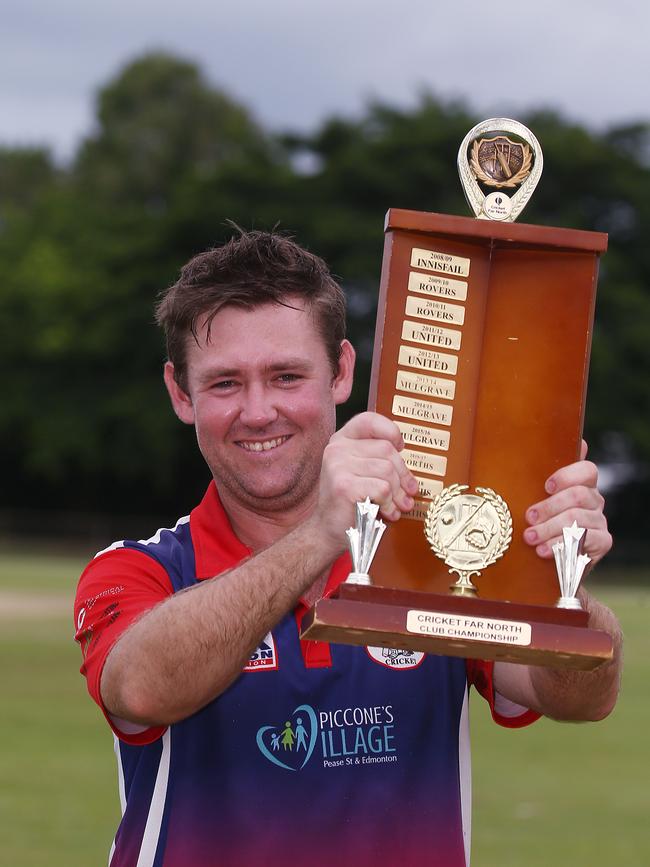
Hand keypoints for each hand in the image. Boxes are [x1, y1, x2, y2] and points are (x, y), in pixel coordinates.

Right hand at [314, 412, 418, 547]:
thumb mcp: (363, 473)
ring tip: (396, 506)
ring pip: (387, 470)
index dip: (390, 431)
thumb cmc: (351, 501)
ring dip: (398, 493)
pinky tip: (386, 512)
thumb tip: (411, 473)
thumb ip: (380, 460)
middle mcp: (337, 448)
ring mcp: (338, 465)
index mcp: (341, 440)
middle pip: (387, 449)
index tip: (400, 447)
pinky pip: (382, 488)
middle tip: (407, 493)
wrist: (329, 530)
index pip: (369, 420)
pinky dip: (389, 503)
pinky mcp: (344, 485)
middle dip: (403, 475)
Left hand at [523, 440, 611, 566]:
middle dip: (549, 507)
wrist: (542, 562)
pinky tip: (543, 551)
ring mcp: (599, 521)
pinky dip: (559, 545)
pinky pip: (584, 540)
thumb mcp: (531, 497)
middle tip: (528, 518)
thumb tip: (541, 447)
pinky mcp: (602, 542)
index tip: (545, 486)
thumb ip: (535, 475)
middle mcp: (594, 500)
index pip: (586, 470)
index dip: (567, 476)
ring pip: (577, 519)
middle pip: (578, 495)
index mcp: (580, 484)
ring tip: (530, 538)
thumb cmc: (534, 522)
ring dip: (549, 528)